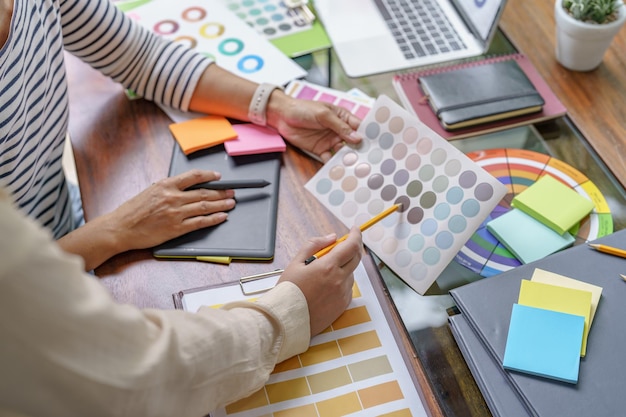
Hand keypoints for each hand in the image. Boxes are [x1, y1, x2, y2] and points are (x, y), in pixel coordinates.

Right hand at [107, 169, 236, 249]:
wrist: (120, 228)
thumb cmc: (132, 211)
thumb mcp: (150, 192)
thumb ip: (167, 189)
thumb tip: (184, 188)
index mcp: (165, 185)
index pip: (193, 176)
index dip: (209, 176)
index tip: (218, 177)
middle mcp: (172, 197)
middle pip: (203, 193)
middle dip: (221, 192)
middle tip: (232, 192)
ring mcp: (175, 213)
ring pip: (204, 207)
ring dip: (221, 204)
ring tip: (231, 203)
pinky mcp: (176, 228)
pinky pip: (200, 222)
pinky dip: (213, 219)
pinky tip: (222, 217)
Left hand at [267, 93, 362, 161]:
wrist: (282, 116)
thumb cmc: (303, 109)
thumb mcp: (324, 115)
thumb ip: (340, 126)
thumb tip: (357, 137)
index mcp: (342, 117)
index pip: (359, 126)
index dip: (367, 134)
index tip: (376, 144)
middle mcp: (338, 130)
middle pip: (353, 142)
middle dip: (360, 150)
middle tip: (367, 159)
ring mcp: (330, 140)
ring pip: (343, 152)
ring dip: (348, 158)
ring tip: (354, 166)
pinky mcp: (320, 149)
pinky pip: (329, 159)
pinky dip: (333, 164)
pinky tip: (338, 169)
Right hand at [278, 227, 362, 335]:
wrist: (287, 319)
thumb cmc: (288, 291)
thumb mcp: (296, 262)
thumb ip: (314, 245)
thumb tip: (331, 237)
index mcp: (328, 267)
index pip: (351, 246)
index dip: (355, 235)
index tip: (354, 229)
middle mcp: (339, 280)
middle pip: (356, 258)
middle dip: (353, 247)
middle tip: (344, 244)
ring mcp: (343, 294)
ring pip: (350, 273)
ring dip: (344, 267)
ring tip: (323, 272)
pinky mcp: (343, 305)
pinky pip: (347, 288)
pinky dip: (341, 282)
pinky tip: (325, 286)